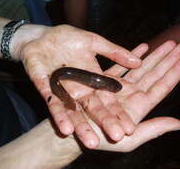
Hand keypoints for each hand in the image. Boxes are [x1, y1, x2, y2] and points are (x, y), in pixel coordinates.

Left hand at [19, 24, 141, 147]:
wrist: (41, 36)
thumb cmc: (68, 39)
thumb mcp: (94, 42)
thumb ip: (114, 52)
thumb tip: (139, 61)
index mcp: (93, 80)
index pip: (108, 99)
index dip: (118, 113)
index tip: (130, 127)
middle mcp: (80, 89)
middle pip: (94, 109)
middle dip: (105, 123)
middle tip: (116, 137)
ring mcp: (63, 91)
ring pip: (74, 113)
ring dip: (81, 127)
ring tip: (90, 142)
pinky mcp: (46, 89)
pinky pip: (53, 104)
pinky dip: (59, 116)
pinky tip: (66, 129)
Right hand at [68, 41, 179, 151]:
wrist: (74, 136)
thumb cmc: (100, 141)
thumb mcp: (129, 141)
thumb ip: (153, 130)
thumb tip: (178, 124)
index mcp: (139, 106)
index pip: (163, 86)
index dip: (175, 72)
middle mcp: (131, 94)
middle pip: (154, 73)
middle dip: (167, 59)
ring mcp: (118, 86)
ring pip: (139, 67)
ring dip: (152, 54)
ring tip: (166, 43)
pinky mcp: (104, 81)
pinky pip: (120, 66)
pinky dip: (130, 55)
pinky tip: (142, 46)